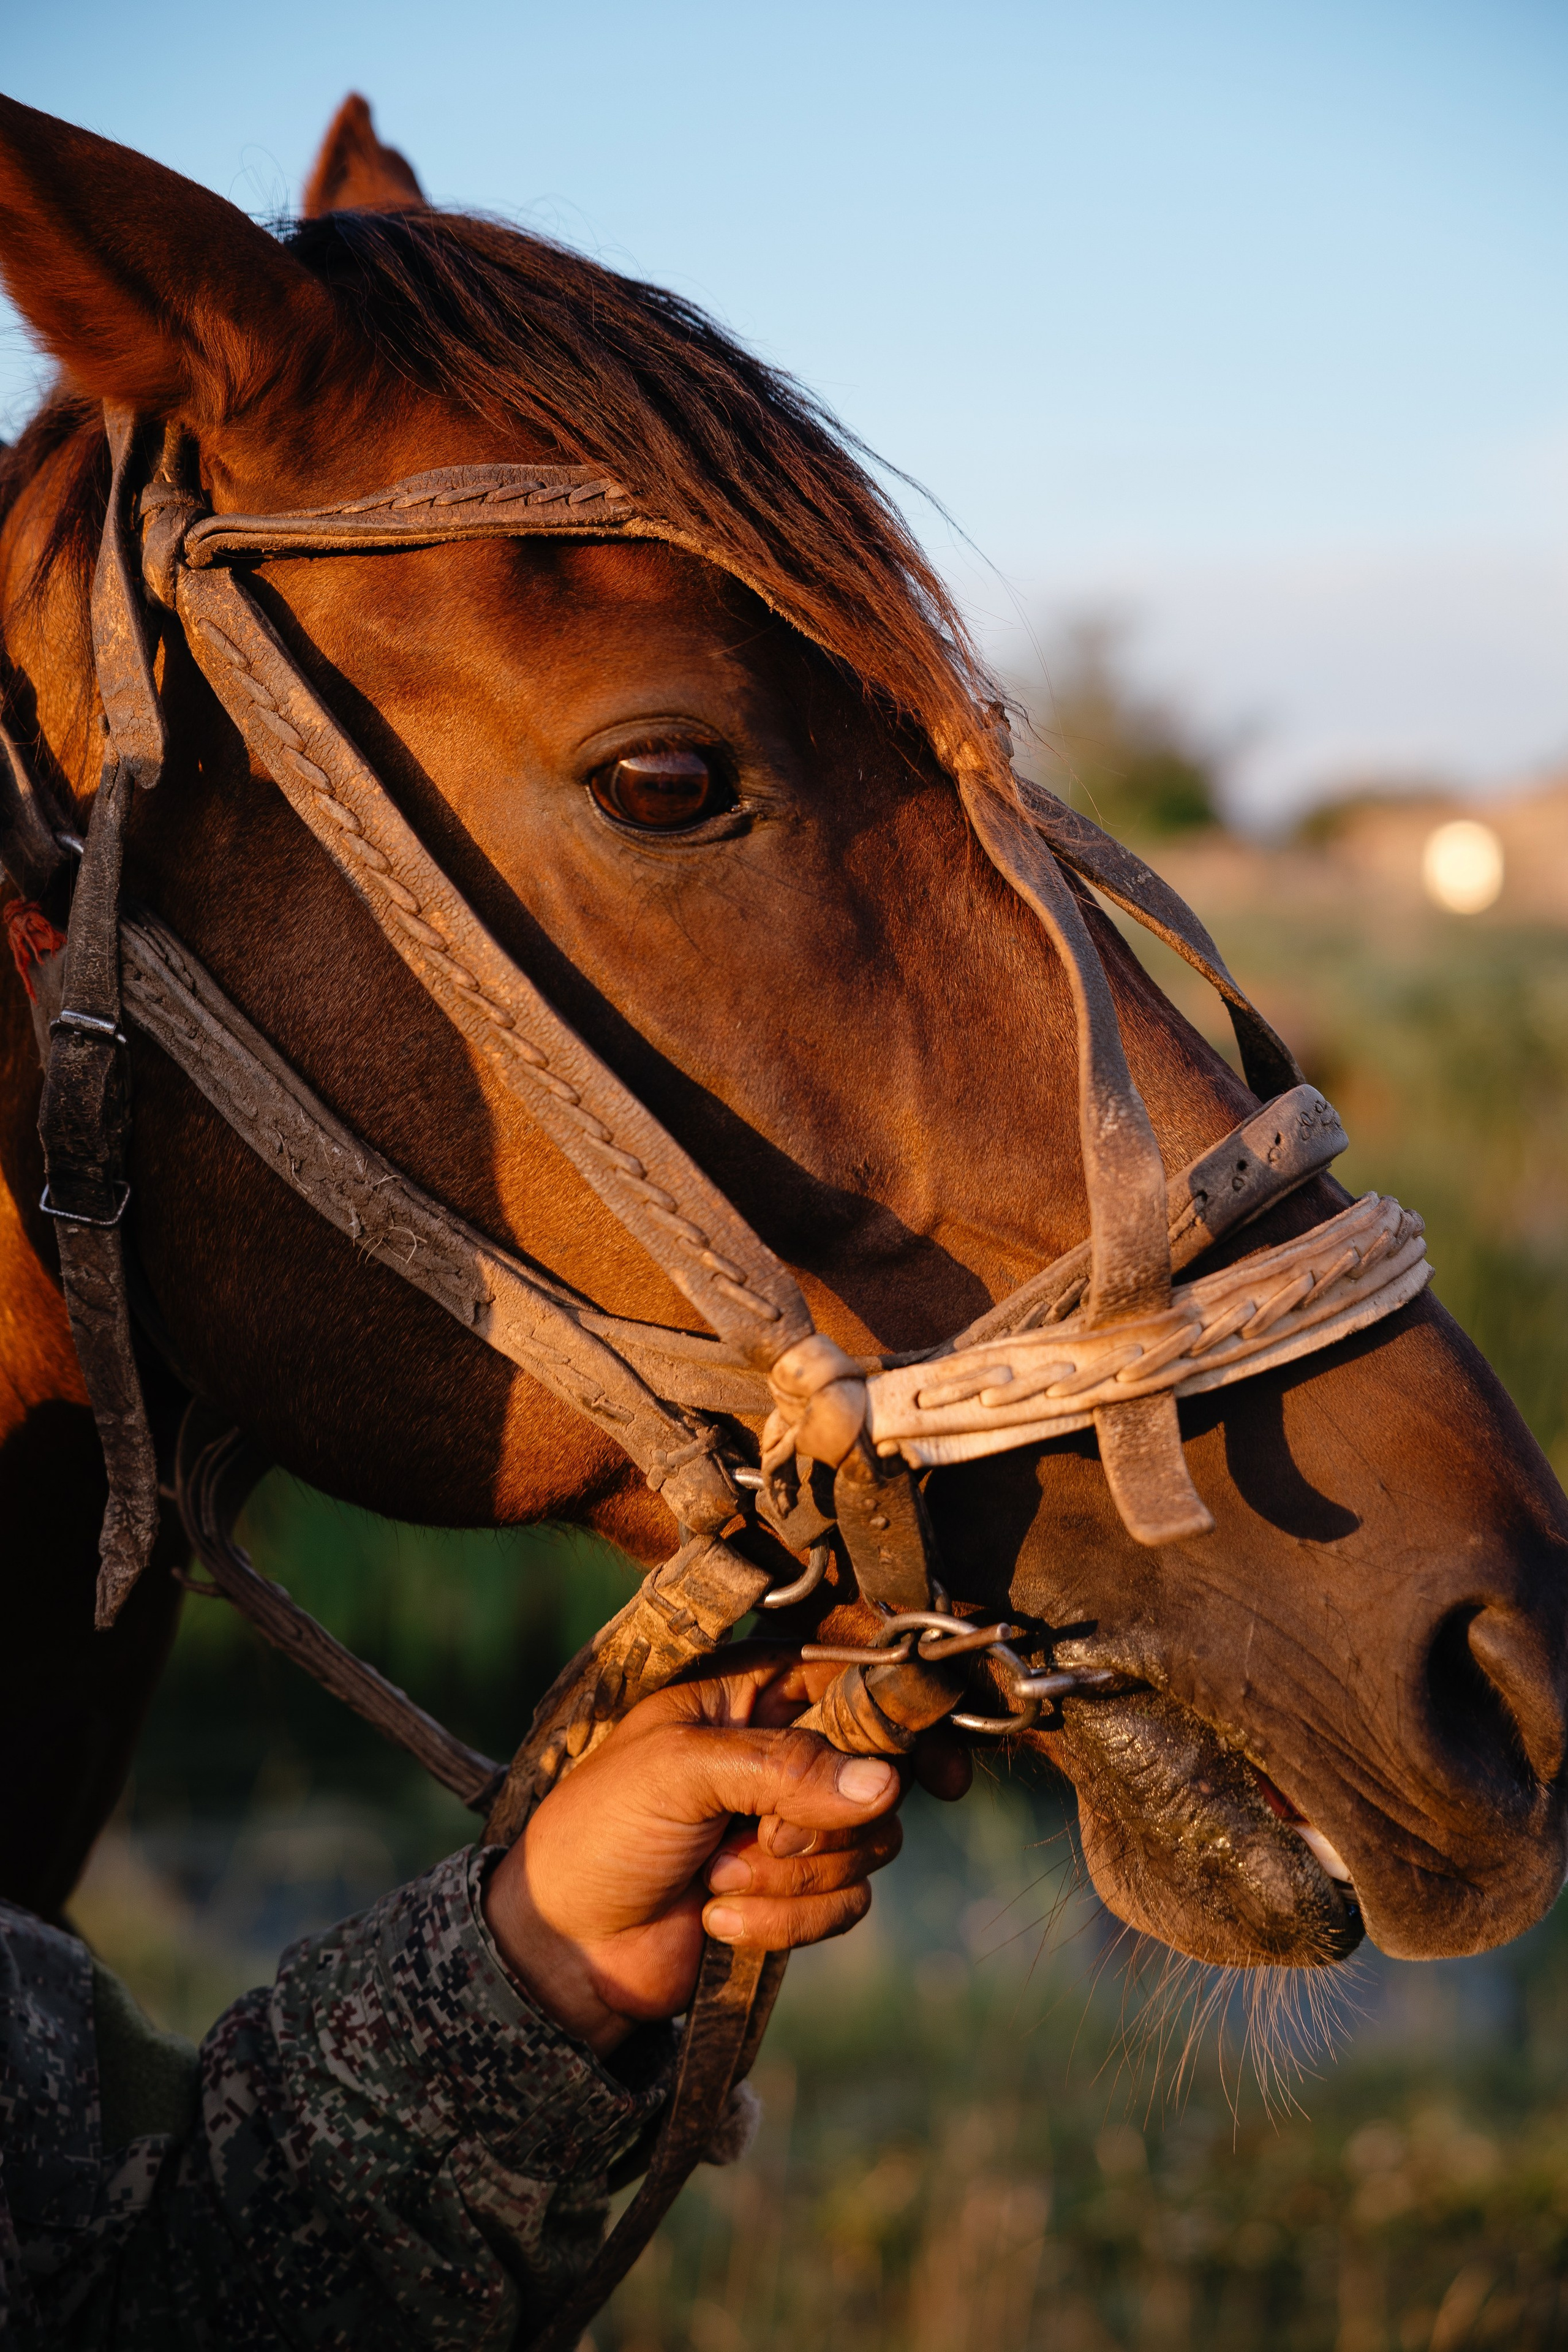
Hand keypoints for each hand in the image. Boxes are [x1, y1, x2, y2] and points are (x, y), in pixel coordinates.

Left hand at [483, 1650, 965, 2053]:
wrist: (564, 1948)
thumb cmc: (601, 1830)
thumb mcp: (677, 1771)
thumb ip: (782, 1767)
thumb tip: (887, 1784)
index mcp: (755, 1689)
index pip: (857, 1681)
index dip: (904, 1721)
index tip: (941, 1774)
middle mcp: (787, 1748)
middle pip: (878, 1771)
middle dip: (820, 1823)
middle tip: (757, 1837)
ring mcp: (796, 1823)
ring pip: (871, 1841)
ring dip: (792, 1880)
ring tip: (713, 1880)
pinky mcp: (801, 1892)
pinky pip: (850, 1903)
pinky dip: (787, 1923)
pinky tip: (719, 1923)